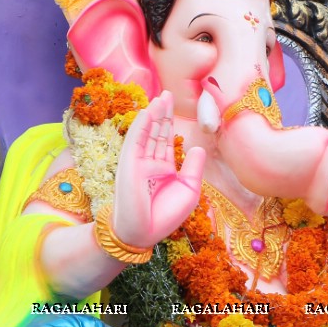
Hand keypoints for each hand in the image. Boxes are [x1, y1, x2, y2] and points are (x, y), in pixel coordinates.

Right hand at [111, 91, 206, 248]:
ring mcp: (138, 162)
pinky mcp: (129, 164)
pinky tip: (148, 111)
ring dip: (153, 115)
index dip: (170, 122)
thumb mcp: (188, 190)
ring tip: (161, 97)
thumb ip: (193, 168)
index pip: (166, 140)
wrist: (143, 233)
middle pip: (157, 132)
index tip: (173, 104)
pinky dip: (141, 125)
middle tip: (167, 93)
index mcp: (163, 168)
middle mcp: (149, 162)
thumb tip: (198, 147)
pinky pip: (135, 141)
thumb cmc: (165, 215)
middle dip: (162, 113)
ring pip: (147, 133)